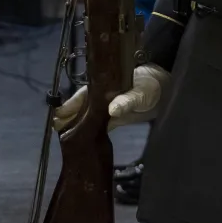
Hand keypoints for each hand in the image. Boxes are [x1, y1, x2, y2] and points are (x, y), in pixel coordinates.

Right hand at [53, 64, 170, 131]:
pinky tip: (82, 137)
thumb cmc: (152, 85)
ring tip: (63, 134)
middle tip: (55, 127)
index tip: (57, 114)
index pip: (83, 95)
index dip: (70, 104)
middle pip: (82, 106)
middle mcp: (103, 97)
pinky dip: (90, 129)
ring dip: (77, 123)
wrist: (167, 89)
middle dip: (68, 115)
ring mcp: (109, 107)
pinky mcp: (117, 118)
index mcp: (105, 86)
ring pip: (88, 116)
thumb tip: (111, 110)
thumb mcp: (141, 92)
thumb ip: (127, 100)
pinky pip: (99, 124)